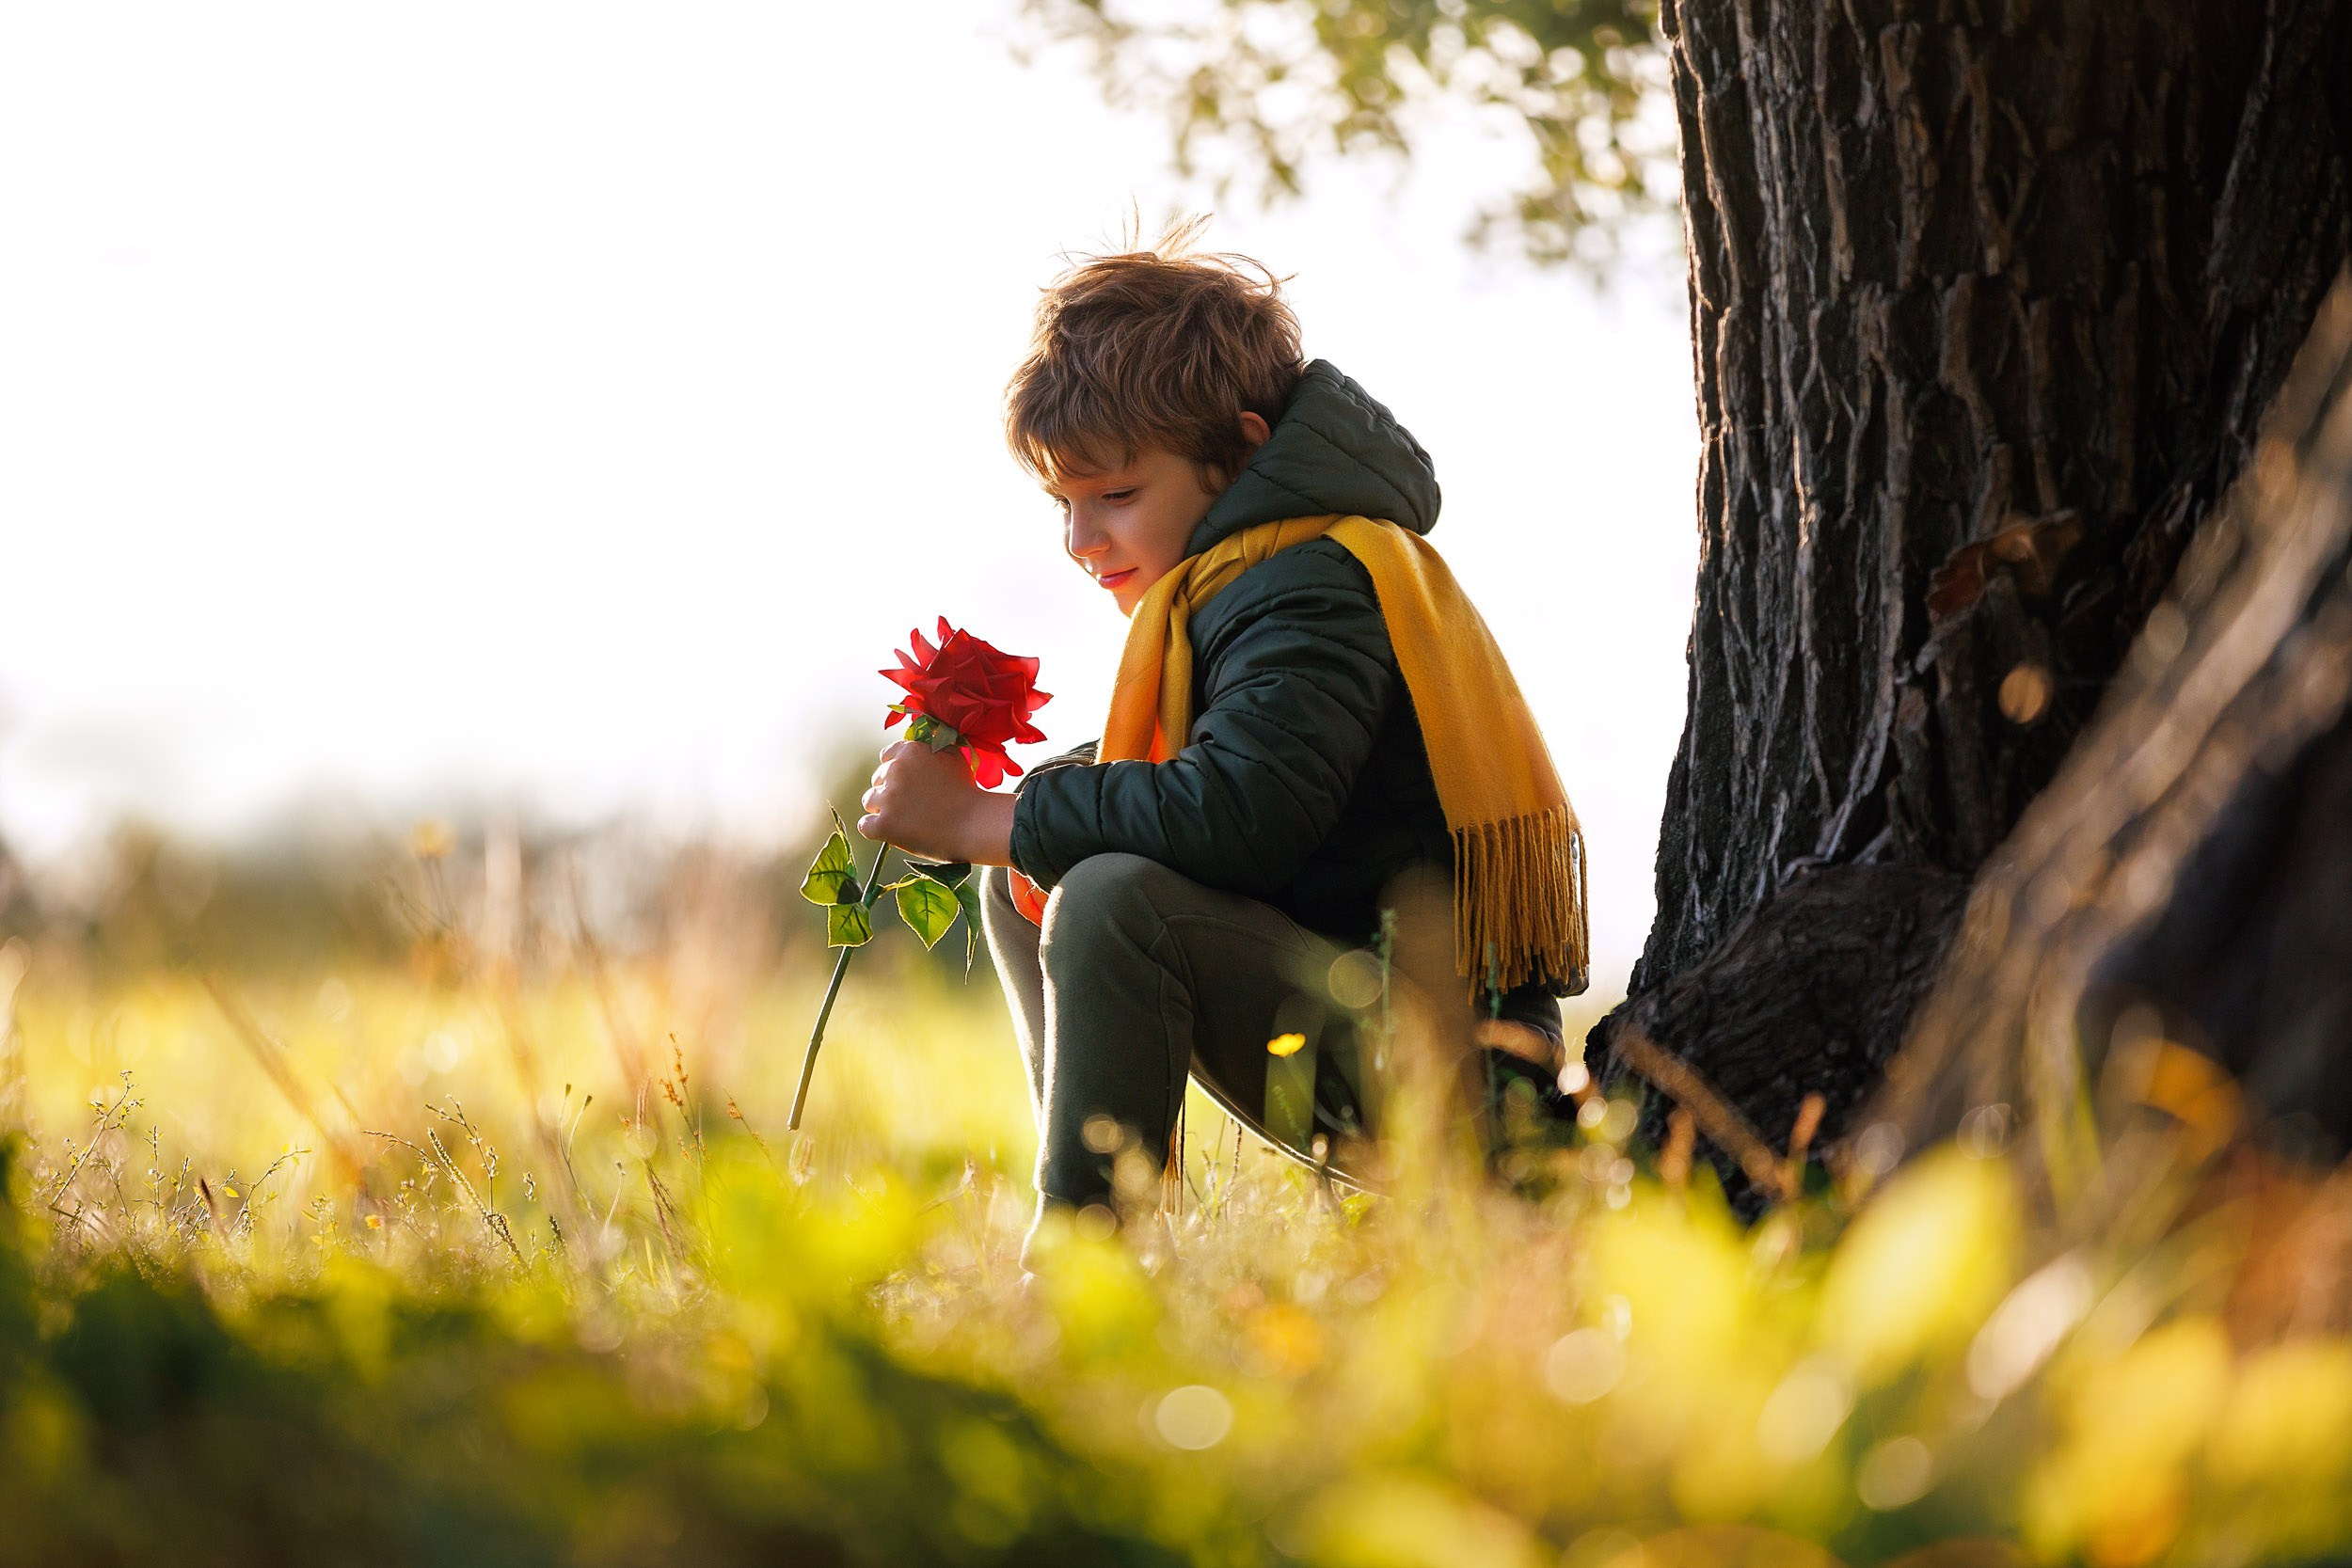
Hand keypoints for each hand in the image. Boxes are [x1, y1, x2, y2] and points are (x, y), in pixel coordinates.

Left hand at [858, 740, 1017, 865]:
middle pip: (877, 780)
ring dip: (884, 810)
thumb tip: (922, 739)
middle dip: (890, 791)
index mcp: (909, 751)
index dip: (896, 773)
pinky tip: (895, 832)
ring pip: (869, 801)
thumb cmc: (967, 792)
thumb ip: (932, 744)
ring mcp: (888, 798)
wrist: (976, 825)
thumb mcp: (953, 756)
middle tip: (914, 805)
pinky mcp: (884, 824)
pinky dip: (877, 830)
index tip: (910, 785)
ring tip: (908, 819)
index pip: (886, 757)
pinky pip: (865, 825)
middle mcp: (895, 770)